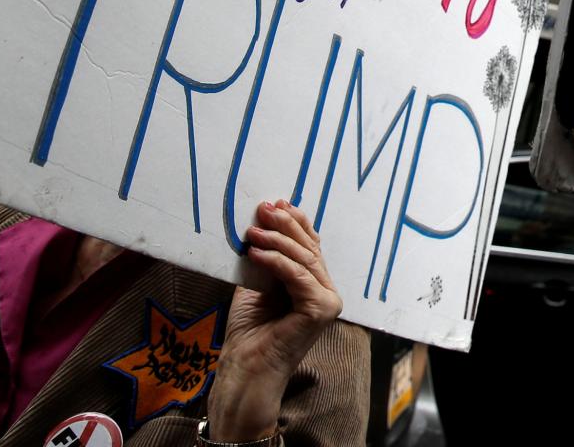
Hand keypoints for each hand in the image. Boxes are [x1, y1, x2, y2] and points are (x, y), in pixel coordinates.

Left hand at [207, 200, 343, 440]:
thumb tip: (261, 223)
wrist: (245, 371)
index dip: (296, 223)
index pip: (311, 247)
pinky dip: (276, 261)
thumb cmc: (248, 335)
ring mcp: (328, 302)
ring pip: (306, 259)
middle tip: (265, 208)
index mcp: (314, 287)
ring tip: (253, 230)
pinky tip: (256, 252)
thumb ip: (264, 261)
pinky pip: (298, 276)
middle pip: (310, 249)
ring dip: (278, 240)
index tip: (277, 202)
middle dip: (287, 225)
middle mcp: (327, 293)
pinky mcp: (321, 310)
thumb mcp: (255, 286)